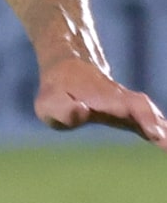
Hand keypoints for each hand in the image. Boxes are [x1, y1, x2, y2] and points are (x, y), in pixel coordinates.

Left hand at [34, 56, 166, 147]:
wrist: (69, 70)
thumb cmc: (56, 91)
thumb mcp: (48, 102)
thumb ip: (62, 109)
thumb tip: (81, 112)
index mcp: (101, 96)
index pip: (124, 106)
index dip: (140, 117)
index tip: (154, 133)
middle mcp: (120, 99)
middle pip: (143, 108)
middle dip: (157, 124)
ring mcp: (127, 105)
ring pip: (150, 113)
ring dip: (164, 130)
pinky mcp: (130, 114)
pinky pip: (150, 122)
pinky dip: (161, 132)